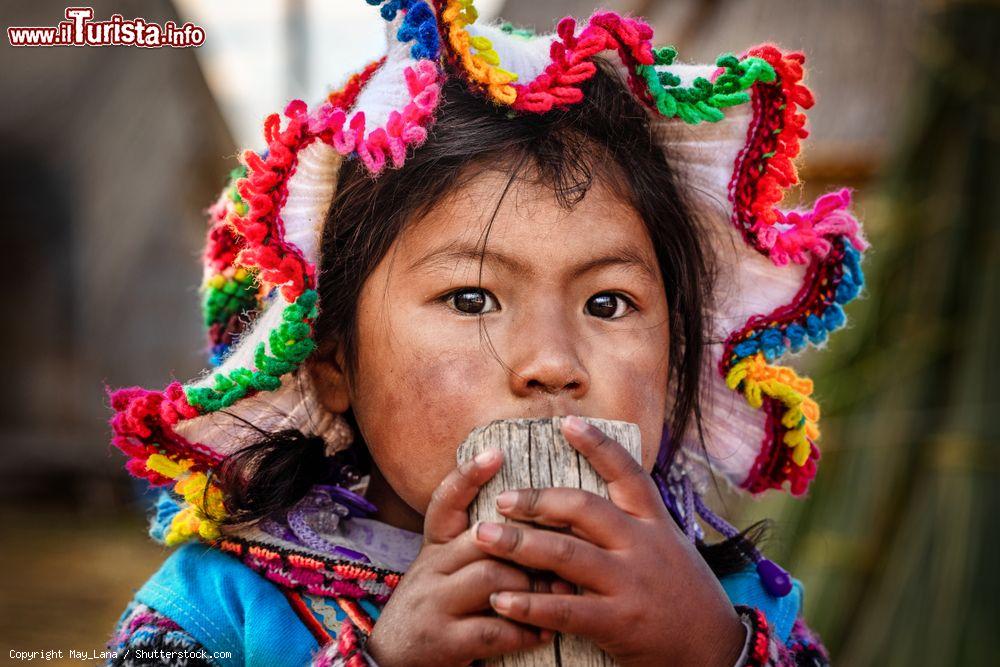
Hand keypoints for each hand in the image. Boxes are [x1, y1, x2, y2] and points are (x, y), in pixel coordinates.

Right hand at [366, 449, 560, 666]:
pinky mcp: (441, 642)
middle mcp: (430, 569)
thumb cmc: (436, 610)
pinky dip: (524, 631)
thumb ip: (479, 548)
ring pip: (491, 579)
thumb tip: (535, 527)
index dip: (467, 475)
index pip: (444, 502)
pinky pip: (491, 630)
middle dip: (530, 544)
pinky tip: (545, 632)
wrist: (392, 662)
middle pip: (484, 539)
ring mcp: (434, 604)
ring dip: (534, 587)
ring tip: (564, 593)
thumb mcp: (446, 571)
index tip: (495, 453)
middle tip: (569, 549)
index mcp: (434, 547)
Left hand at [472, 416, 745, 666]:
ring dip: (520, 544)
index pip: (627, 472)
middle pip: (583, 508)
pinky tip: (500, 601)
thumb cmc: (683, 594)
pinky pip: (566, 609)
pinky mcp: (619, 623)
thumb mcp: (669, 547)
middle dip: (537, 500)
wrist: (715, 650)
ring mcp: (630, 583)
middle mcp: (642, 545)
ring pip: (566, 554)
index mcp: (654, 522)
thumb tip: (583, 503)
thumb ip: (632, 524)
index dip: (597, 444)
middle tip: (500, 499)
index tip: (567, 422)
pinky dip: (530, 605)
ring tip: (482, 537)